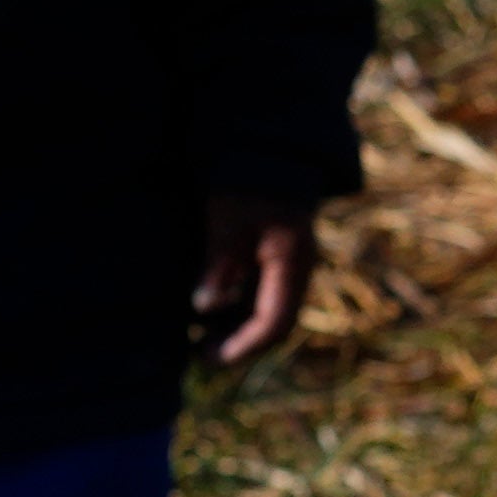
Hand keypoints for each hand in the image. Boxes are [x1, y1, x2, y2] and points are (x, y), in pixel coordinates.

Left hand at [194, 194, 318, 370]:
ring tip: (199, 333)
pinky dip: (237, 305)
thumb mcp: (228, 218)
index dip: (241, 348)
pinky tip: (210, 304)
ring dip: (236, 326)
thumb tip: (203, 308)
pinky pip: (262, 289)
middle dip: (239, 342)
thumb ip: (219, 265)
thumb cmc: (247, 177)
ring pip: (268, 307)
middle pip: (274, 322)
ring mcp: (289, 258)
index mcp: (291, 263)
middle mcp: (297, 266)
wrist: (267, 139)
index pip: (273, 324)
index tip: (206, 358)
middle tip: (198, 352)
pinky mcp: (276, 248)